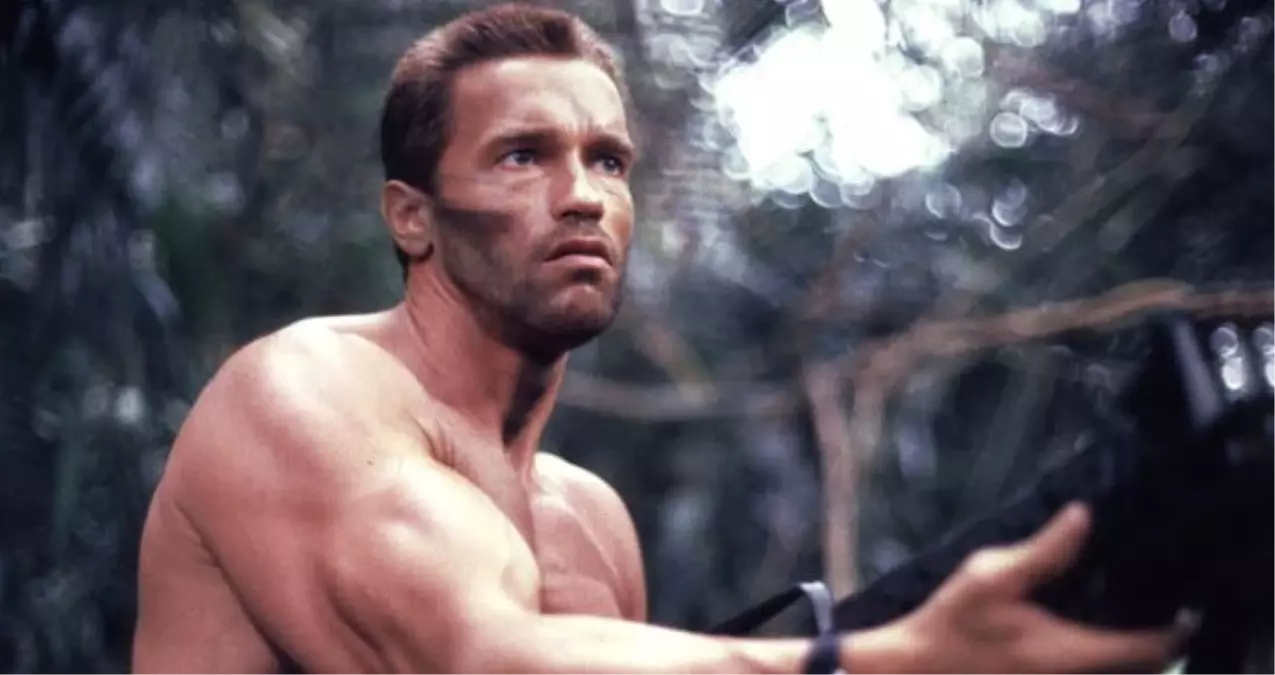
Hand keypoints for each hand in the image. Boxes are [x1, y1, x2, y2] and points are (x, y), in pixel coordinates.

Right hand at [845, 502, 1195, 674]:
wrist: (914, 666)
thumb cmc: (952, 623)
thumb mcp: (991, 576)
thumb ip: (1043, 550)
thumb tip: (1084, 516)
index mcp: (1072, 650)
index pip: (1150, 647)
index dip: (1177, 626)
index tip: (1189, 599)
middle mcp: (1071, 670)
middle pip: (1139, 660)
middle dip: (1157, 630)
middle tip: (1161, 589)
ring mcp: (1054, 674)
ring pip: (1112, 662)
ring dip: (1126, 636)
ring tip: (1129, 594)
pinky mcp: (1038, 671)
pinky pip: (1086, 659)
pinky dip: (1098, 640)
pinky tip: (1084, 608)